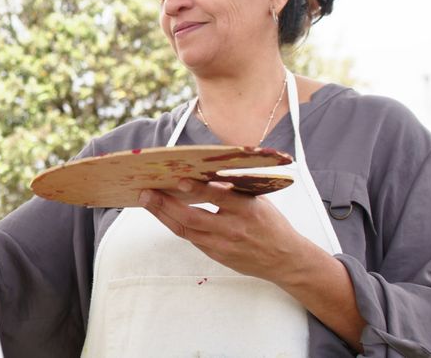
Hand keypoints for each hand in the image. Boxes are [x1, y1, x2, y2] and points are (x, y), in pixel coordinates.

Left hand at [138, 179, 321, 285]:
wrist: (285, 260)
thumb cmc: (271, 223)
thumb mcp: (258, 200)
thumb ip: (234, 188)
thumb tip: (205, 171)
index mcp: (246, 209)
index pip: (218, 197)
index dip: (197, 189)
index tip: (179, 180)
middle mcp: (232, 229)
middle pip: (192, 218)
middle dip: (165, 204)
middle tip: (146, 192)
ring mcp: (222, 246)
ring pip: (185, 230)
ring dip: (163, 215)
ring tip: (147, 201)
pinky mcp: (216, 256)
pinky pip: (191, 239)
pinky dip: (176, 225)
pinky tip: (164, 214)